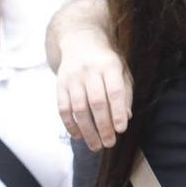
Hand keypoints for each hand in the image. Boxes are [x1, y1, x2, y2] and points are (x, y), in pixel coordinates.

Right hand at [55, 31, 131, 151]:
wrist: (79, 40)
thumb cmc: (106, 61)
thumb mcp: (121, 70)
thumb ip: (125, 93)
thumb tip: (125, 117)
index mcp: (109, 65)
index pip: (114, 91)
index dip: (117, 111)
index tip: (121, 130)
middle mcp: (89, 70)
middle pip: (96, 102)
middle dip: (103, 126)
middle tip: (109, 143)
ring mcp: (72, 78)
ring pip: (79, 108)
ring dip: (87, 130)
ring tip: (95, 146)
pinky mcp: (60, 84)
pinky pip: (63, 108)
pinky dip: (70, 125)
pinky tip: (78, 136)